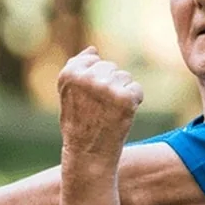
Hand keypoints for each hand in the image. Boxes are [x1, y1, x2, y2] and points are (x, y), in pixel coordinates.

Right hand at [57, 46, 143, 162]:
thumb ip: (76, 69)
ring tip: (108, 113)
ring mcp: (107, 87)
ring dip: (121, 93)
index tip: (86, 99)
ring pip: (124, 77)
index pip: (91, 59)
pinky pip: (136, 89)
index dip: (92, 80)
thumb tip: (93, 49)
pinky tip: (120, 116)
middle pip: (109, 67)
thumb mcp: (68, 94)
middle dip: (108, 84)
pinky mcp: (125, 98)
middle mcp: (86, 78)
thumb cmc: (78, 124)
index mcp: (69, 74)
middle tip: (99, 109)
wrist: (88, 155)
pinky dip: (133, 102)